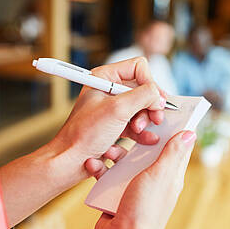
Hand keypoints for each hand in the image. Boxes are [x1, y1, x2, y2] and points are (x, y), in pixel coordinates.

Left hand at [50, 57, 166, 182]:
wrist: (70, 161)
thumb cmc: (84, 134)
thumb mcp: (118, 109)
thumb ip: (144, 96)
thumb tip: (159, 96)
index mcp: (104, 77)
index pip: (138, 68)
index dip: (150, 83)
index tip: (155, 101)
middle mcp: (109, 90)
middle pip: (143, 89)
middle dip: (150, 105)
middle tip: (155, 118)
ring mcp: (113, 109)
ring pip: (142, 108)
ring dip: (145, 120)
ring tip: (140, 131)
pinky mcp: (115, 126)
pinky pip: (136, 124)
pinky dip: (142, 132)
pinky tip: (146, 140)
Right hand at [86, 130, 196, 228]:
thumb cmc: (144, 212)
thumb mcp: (160, 176)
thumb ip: (172, 154)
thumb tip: (190, 133)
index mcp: (169, 176)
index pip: (176, 147)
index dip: (173, 128)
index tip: (164, 110)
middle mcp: (153, 180)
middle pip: (146, 150)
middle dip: (135, 138)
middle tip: (129, 126)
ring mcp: (133, 187)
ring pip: (124, 161)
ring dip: (113, 153)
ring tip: (105, 150)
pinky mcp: (115, 195)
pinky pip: (108, 175)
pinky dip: (100, 169)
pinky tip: (92, 164)